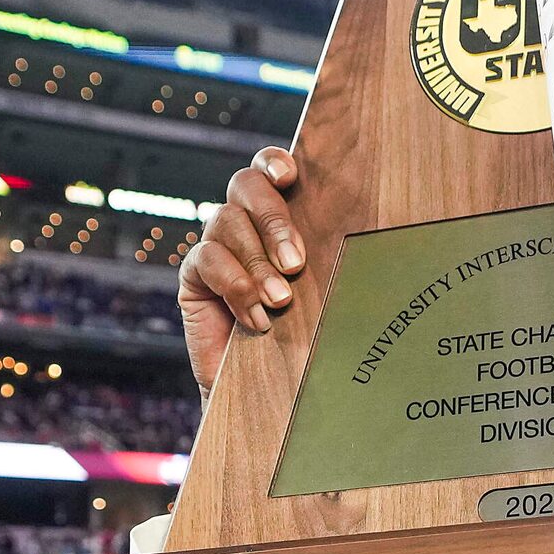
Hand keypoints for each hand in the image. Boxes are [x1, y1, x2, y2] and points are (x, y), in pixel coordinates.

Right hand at [178, 148, 304, 395]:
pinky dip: (235, 287)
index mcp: (278, 215)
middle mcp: (243, 222)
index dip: (273, 162)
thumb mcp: (322, 291)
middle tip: (296, 263)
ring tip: (281, 300)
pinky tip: (257, 318)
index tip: (290, 176)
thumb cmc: (306, 336)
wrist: (269, 391)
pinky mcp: (194, 276)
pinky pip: (207, 260)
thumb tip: (358, 236)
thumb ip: (326, 258)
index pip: (268, 169)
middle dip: (273, 219)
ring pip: (226, 222)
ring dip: (257, 262)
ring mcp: (216, 245)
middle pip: (245, 186)